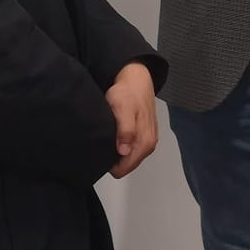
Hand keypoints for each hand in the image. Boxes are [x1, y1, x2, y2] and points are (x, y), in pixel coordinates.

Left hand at [104, 62, 157, 178]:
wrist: (136, 80)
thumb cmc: (128, 93)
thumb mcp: (123, 109)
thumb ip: (125, 130)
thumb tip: (124, 151)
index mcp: (145, 142)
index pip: (124, 169)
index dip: (109, 164)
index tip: (100, 151)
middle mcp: (149, 144)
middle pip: (126, 165)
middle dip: (113, 159)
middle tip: (102, 142)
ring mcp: (148, 141)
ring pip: (128, 158)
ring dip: (116, 152)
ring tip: (107, 137)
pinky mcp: (144, 136)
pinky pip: (130, 150)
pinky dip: (121, 146)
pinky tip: (115, 135)